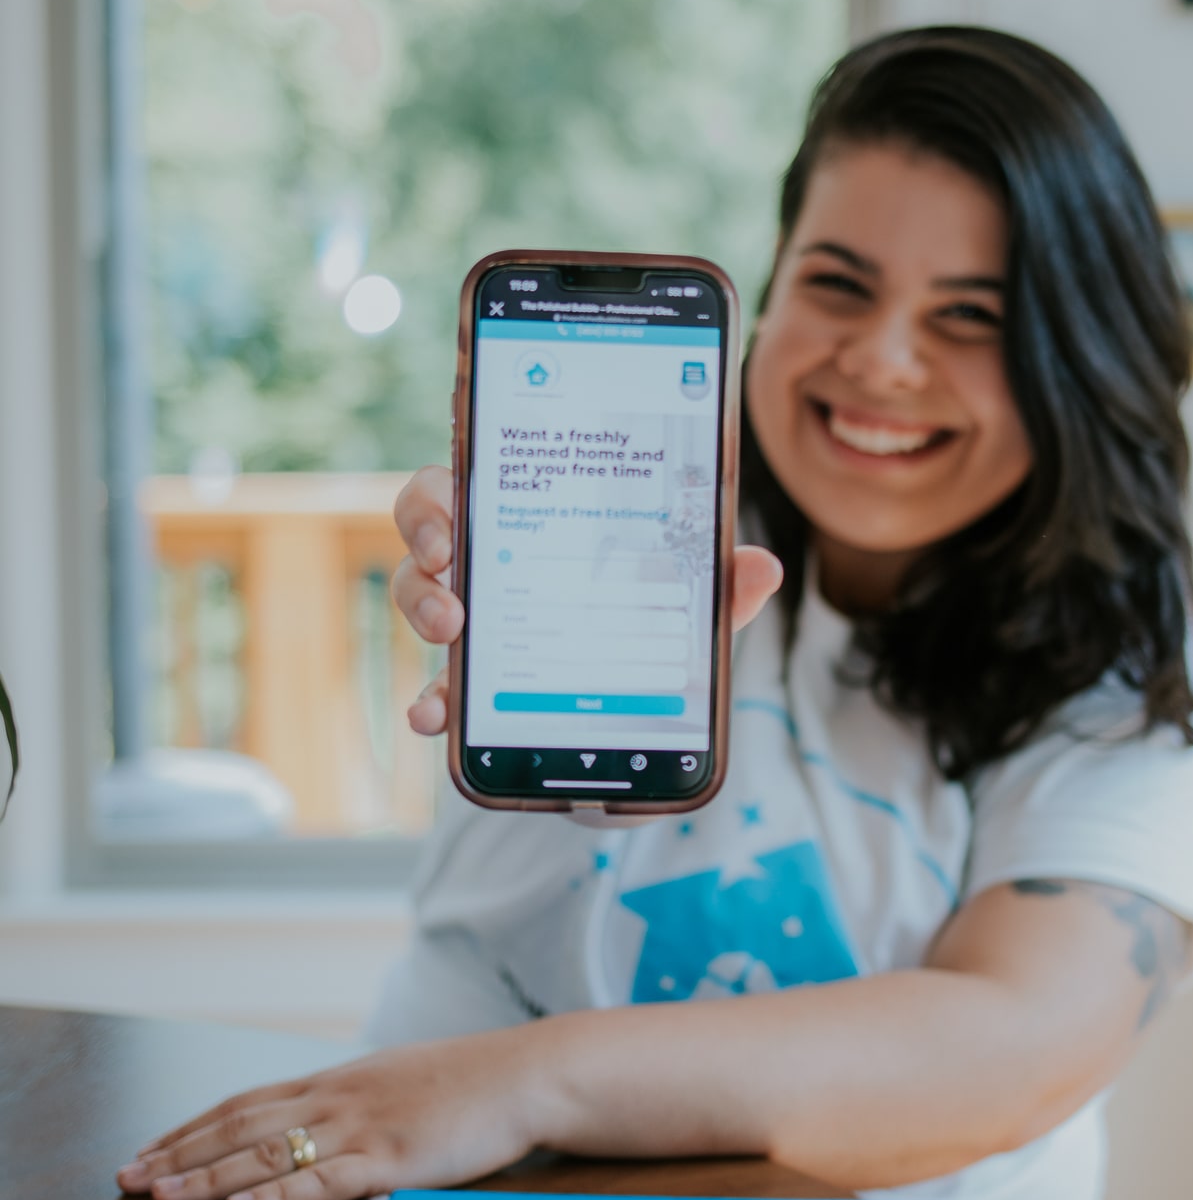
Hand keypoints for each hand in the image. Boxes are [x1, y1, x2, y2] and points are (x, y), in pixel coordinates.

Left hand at [115, 1030, 543, 1199]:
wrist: (521, 1075)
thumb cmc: (465, 1083)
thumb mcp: (393, 1081)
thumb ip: (350, 1103)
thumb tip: (313, 1125)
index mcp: (334, 1083)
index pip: (243, 1105)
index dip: (191, 1129)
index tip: (149, 1149)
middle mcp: (335, 1100)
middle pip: (240, 1128)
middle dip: (179, 1154)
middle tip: (128, 1177)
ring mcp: (361, 1129)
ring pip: (267, 1154)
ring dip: (207, 1176)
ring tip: (160, 1192)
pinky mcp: (391, 1160)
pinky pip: (321, 1180)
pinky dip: (274, 1193)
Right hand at [391, 465, 783, 735]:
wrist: (634, 718)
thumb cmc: (648, 629)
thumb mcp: (684, 606)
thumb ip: (716, 585)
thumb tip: (764, 566)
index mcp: (534, 519)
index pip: (472, 481)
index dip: (447, 487)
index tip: (453, 505)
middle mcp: (490, 560)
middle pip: (429, 527)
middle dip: (426, 539)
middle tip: (450, 566)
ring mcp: (473, 621)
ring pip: (421, 597)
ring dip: (423, 609)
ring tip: (451, 634)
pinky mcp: (472, 684)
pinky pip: (438, 685)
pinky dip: (432, 700)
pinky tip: (433, 716)